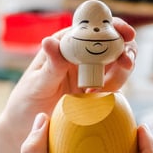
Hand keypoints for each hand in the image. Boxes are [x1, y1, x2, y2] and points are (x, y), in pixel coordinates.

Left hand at [0, 18, 136, 139]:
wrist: (26, 126)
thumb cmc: (26, 100)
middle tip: (126, 62)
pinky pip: (115, 88)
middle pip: (114, 43)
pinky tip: (97, 98)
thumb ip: (50, 65)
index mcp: (67, 43)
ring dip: (122, 71)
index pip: (94, 27)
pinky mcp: (98, 94)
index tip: (125, 33)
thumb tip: (49, 41)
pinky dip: (114, 90)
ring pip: (119, 65)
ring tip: (108, 83)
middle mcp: (83, 55)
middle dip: (126, 49)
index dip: (114, 26)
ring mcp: (93, 74)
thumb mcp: (37, 83)